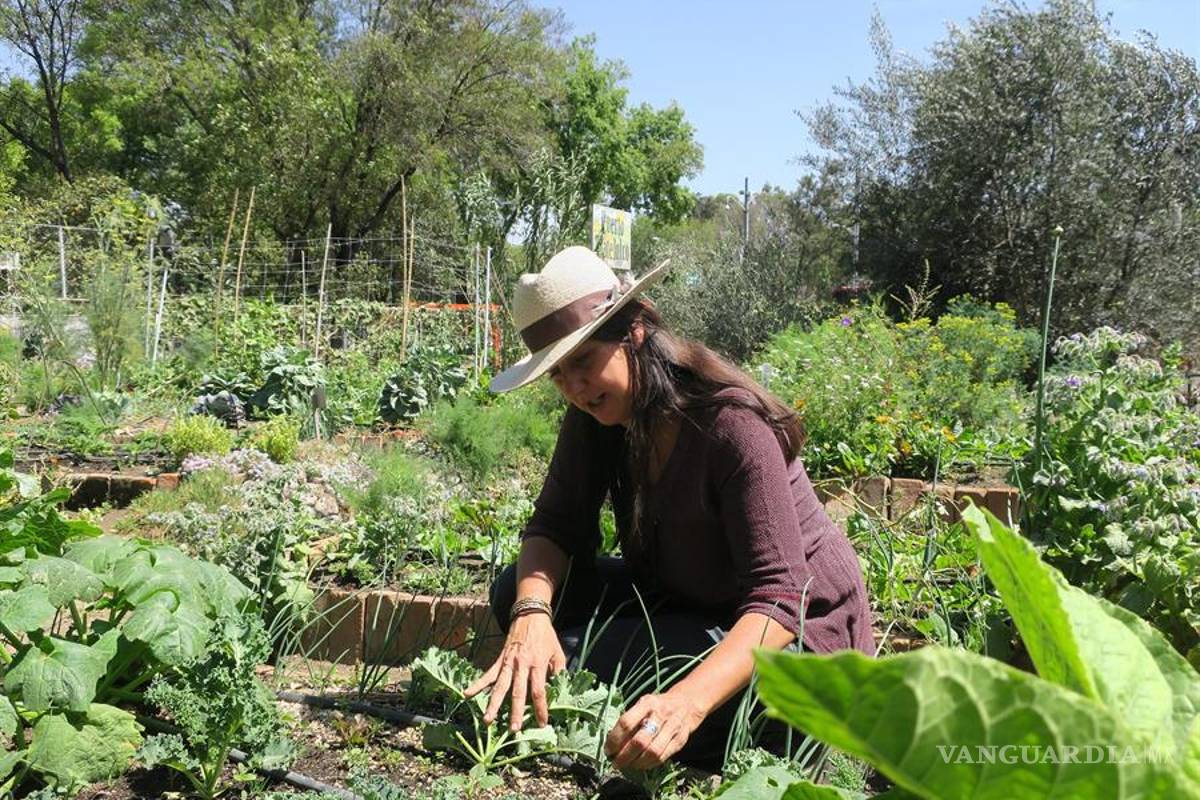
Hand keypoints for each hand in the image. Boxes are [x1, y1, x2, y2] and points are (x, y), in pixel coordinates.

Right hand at [464, 612, 565, 730]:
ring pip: (500, 686)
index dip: (541, 708)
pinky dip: (478, 684)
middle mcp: (521, 665)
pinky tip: (467, 693)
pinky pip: (488, 674)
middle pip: (518, 692)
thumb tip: (558, 690)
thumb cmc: (546, 636)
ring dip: (494, 704)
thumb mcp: (558, 653)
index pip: (539, 691)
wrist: (530, 616)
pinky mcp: (500, 660)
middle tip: (513, 729)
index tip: (541, 723)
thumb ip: (558, 672)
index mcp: (538, 664)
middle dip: (516, 712)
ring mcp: (508, 663)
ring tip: (488, 720)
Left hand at [604, 689, 706, 771]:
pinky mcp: (681, 739)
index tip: (607, 750)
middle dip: (624, 756)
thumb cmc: (658, 706)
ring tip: (628, 765)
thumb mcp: (643, 705)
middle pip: (640, 741)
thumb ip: (630, 721)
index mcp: (647, 703)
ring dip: (637, 763)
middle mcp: (661, 714)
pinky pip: (663, 757)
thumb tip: (612, 743)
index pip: (626, 723)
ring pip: (652, 752)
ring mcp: (673, 727)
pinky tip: (641, 764)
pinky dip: (649, 764)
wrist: (687, 703)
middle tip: (616, 763)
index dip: (614, 739)